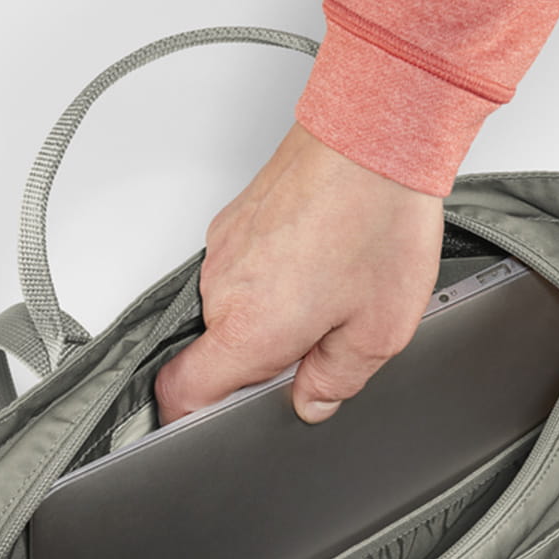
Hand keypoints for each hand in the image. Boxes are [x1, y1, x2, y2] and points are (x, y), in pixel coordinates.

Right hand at [154, 121, 444, 425]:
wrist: (375, 135)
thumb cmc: (378, 222)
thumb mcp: (378, 331)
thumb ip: (336, 380)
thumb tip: (313, 401)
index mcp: (248, 329)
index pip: (180, 392)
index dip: (186, 419)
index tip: (208, 423)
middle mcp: (223, 289)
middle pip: (218, 350)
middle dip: (263, 357)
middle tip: (318, 340)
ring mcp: (224, 248)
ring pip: (234, 306)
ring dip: (273, 310)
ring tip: (332, 288)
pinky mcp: (236, 219)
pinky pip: (244, 266)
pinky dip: (275, 273)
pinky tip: (322, 257)